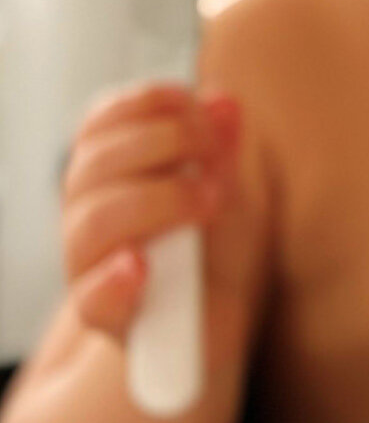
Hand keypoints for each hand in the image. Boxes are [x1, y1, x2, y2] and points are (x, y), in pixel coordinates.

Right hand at [61, 81, 264, 371]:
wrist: (213, 322)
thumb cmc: (213, 249)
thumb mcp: (226, 189)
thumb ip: (221, 148)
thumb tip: (223, 100)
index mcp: (111, 175)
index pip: (100, 124)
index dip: (145, 103)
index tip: (194, 104)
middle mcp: (89, 215)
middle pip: (94, 164)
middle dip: (164, 143)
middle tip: (214, 156)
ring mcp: (91, 267)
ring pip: (93, 219)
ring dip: (159, 199)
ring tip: (210, 202)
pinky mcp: (108, 317)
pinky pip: (93, 298)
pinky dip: (116, 278)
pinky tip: (140, 265)